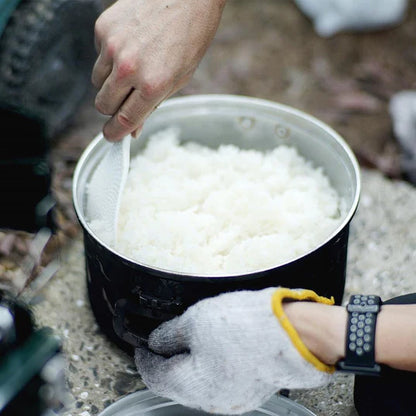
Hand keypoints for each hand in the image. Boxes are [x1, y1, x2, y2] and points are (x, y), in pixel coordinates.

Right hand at [92, 0, 225, 140]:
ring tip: (133, 66)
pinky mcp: (103, 28)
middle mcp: (129, 68)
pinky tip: (130, 45)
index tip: (111, 137)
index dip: (114, 134)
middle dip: (112, 108)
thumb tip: (133, 129)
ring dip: (110, 82)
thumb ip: (152, 105)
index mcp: (153, 85)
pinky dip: (110, 57)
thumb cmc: (189, 37)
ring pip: (97, 81)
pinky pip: (98, 55)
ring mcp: (113, 46)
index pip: (123, 120)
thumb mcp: (178, 79)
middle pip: (103, 105)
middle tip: (125, 100)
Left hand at [135, 288, 333, 414]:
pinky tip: (214, 348)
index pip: (155, 375)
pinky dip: (209, 366)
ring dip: (189, 364)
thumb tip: (156, 341)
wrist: (294, 334)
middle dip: (167, 361)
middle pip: (177, 383)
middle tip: (162, 341)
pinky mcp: (250, 390)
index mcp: (191, 385)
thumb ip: (170, 334)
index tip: (140, 346)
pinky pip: (220, 380)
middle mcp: (210, 400)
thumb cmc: (245, 326)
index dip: (144, 359)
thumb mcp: (196, 320)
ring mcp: (233, 398)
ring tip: (189, 341)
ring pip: (199, 383)